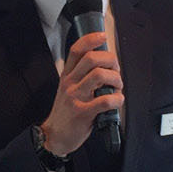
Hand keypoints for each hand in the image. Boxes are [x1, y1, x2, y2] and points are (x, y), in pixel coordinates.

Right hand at [40, 31, 123, 156]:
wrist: (55, 135)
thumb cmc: (66, 112)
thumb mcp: (68, 89)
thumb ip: (82, 76)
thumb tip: (104, 65)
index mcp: (67, 76)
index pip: (76, 50)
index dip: (90, 39)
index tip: (102, 36)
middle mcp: (70, 83)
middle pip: (92, 59)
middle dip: (111, 61)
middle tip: (115, 71)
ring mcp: (76, 97)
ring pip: (100, 75)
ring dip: (116, 79)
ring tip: (117, 87)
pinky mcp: (83, 113)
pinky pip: (105, 100)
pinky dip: (117, 99)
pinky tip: (117, 101)